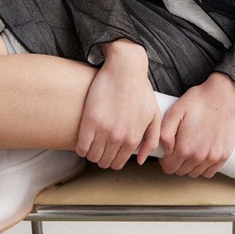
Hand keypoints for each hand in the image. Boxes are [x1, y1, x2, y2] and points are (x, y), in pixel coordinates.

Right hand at [76, 40, 161, 169]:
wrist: (125, 70)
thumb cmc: (140, 90)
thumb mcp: (153, 116)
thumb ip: (151, 140)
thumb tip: (139, 159)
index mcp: (133, 138)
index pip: (118, 163)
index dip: (112, 160)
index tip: (108, 152)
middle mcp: (119, 137)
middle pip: (104, 162)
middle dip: (101, 158)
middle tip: (100, 148)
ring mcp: (103, 130)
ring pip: (92, 157)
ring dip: (91, 153)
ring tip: (91, 144)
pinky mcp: (89, 121)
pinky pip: (81, 147)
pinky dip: (81, 148)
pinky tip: (83, 141)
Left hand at [158, 73, 234, 177]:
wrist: (221, 96)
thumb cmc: (197, 102)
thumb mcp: (174, 113)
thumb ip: (164, 134)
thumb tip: (166, 151)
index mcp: (185, 148)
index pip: (169, 168)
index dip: (166, 160)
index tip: (168, 152)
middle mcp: (199, 156)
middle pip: (181, 171)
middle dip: (177, 162)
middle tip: (179, 147)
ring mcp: (213, 157)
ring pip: (195, 173)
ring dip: (190, 165)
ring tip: (191, 149)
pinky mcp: (224, 155)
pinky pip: (209, 172)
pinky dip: (204, 166)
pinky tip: (202, 153)